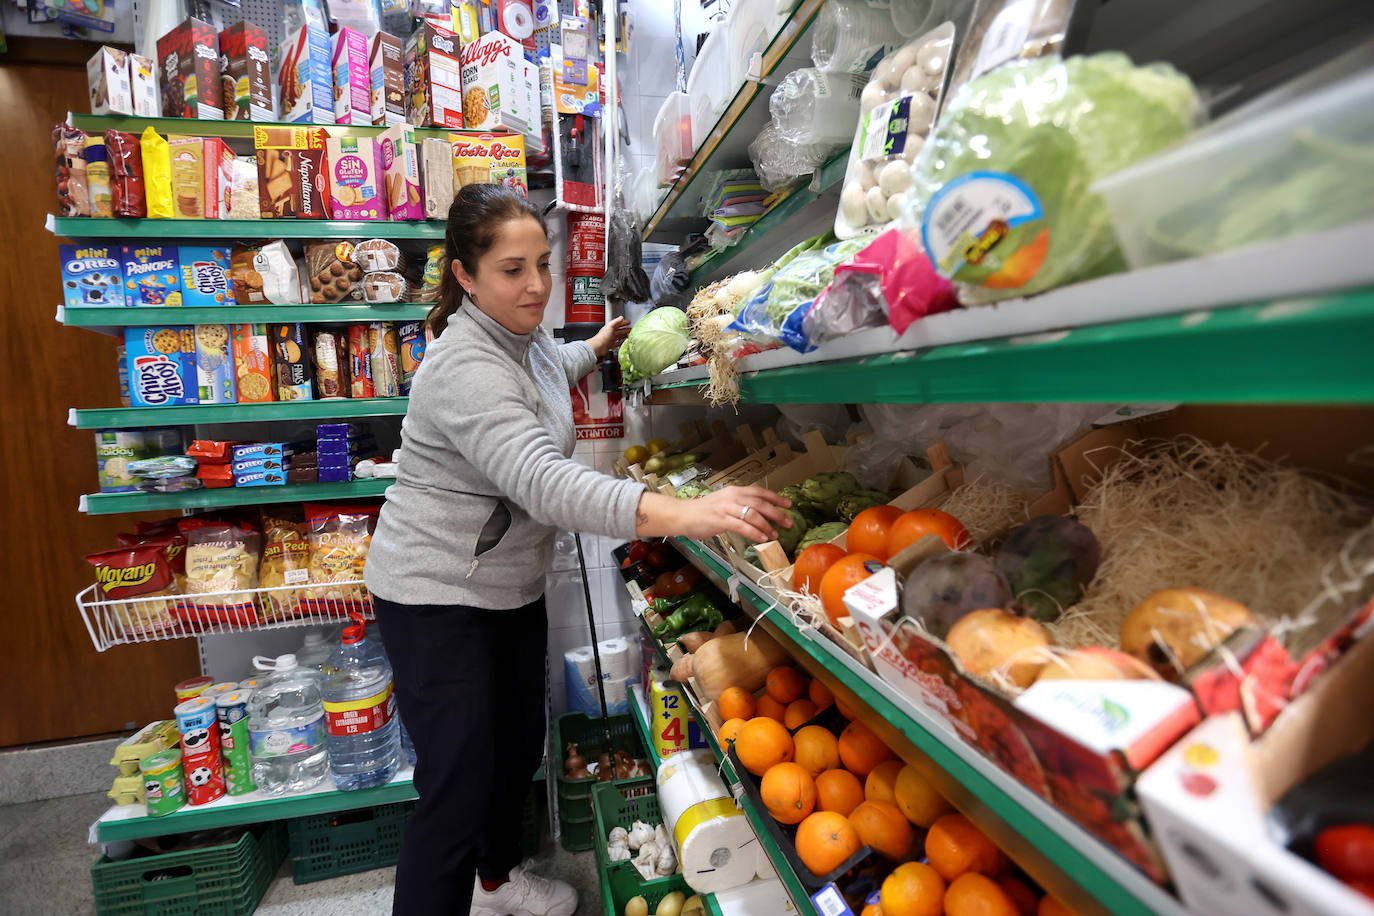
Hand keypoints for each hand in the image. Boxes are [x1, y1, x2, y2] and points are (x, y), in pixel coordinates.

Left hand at [589, 316, 630, 358]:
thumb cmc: (603, 336)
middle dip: (625, 329)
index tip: (628, 322)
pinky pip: (616, 343)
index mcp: (610, 327)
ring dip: (623, 335)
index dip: (623, 322)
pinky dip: (619, 342)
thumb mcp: (611, 326)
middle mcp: (610, 333)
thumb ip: (616, 321)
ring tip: (627, 335)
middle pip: (619, 330)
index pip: (618, 323)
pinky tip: (622, 342)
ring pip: (618, 336)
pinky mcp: (609, 345)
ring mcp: (610, 339)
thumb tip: (621, 317)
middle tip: (630, 329)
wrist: (598, 346)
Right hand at [678, 486, 793, 541]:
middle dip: (777, 513)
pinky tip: (762, 538)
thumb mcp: (724, 502)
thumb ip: (739, 505)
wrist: (683, 515)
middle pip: (760, 503)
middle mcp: (732, 497)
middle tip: (788, 522)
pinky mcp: (721, 520)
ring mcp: (726, 508)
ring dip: (767, 526)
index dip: (776, 498)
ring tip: (775, 535)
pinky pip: (742, 526)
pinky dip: (755, 533)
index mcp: (734, 491)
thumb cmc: (704, 511)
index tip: (788, 504)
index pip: (760, 491)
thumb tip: (759, 513)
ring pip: (753, 515)